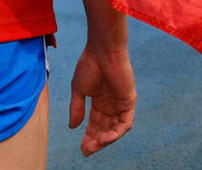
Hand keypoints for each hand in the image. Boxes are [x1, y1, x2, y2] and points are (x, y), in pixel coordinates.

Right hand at [68, 42, 135, 156]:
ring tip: (95, 145)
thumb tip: (72, 127)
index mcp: (99, 102)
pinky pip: (125, 123)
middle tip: (87, 150)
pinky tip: (106, 137)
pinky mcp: (129, 101)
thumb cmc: (89, 65)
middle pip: (105, 129)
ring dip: (106, 140)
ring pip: (115, 129)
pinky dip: (116, 132)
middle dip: (96, 141)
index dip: (89, 136)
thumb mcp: (79, 90)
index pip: (95, 124)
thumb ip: (77, 108)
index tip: (82, 148)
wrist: (102, 51)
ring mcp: (121, 104)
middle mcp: (111, 105)